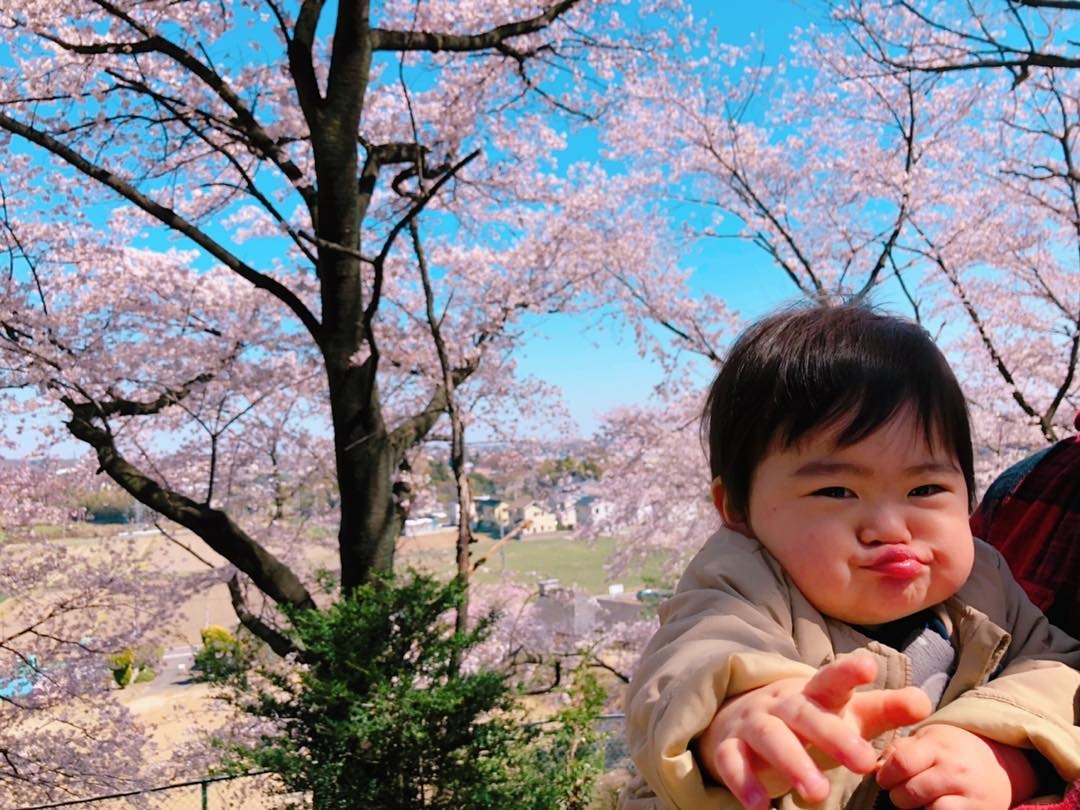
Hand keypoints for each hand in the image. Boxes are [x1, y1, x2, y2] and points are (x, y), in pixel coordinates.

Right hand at [695, 655, 930, 809]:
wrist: (741, 718)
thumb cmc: (809, 719)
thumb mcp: (846, 712)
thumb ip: (885, 709)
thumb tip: (925, 703)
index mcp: (814, 693)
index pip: (832, 678)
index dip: (849, 672)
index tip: (869, 667)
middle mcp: (782, 704)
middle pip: (805, 713)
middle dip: (831, 736)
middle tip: (863, 764)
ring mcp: (753, 724)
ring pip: (770, 737)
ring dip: (792, 763)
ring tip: (819, 795)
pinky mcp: (729, 747)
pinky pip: (732, 762)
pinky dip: (743, 783)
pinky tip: (760, 807)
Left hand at [877, 724, 1035, 809]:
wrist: (1001, 764)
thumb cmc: (953, 751)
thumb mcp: (928, 740)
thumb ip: (901, 751)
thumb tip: (877, 769)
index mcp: (938, 746)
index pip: (901, 762)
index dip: (885, 775)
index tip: (884, 779)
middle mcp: (955, 769)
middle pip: (910, 791)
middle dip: (898, 796)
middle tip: (901, 793)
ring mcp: (969, 793)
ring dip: (917, 809)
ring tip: (919, 801)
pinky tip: (934, 807)